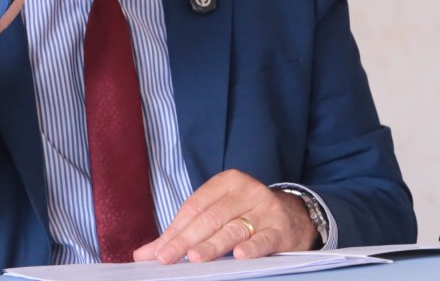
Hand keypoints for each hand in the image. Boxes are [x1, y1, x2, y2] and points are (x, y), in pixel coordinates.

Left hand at [133, 170, 318, 263]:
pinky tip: (239, 256)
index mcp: (227, 182)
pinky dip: (251, 247)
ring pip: (234, 228)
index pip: (195, 206)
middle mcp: (247, 191)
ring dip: (213, 244)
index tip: (158, 251)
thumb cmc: (246, 215)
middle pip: (211, 217)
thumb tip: (144, 254)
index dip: (175, 229)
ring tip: (195, 258)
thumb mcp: (218, 213)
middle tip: (167, 258)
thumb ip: (184, 232)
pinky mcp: (281, 230)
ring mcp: (265, 210)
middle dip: (186, 240)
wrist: (296, 217)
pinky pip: (264, 239)